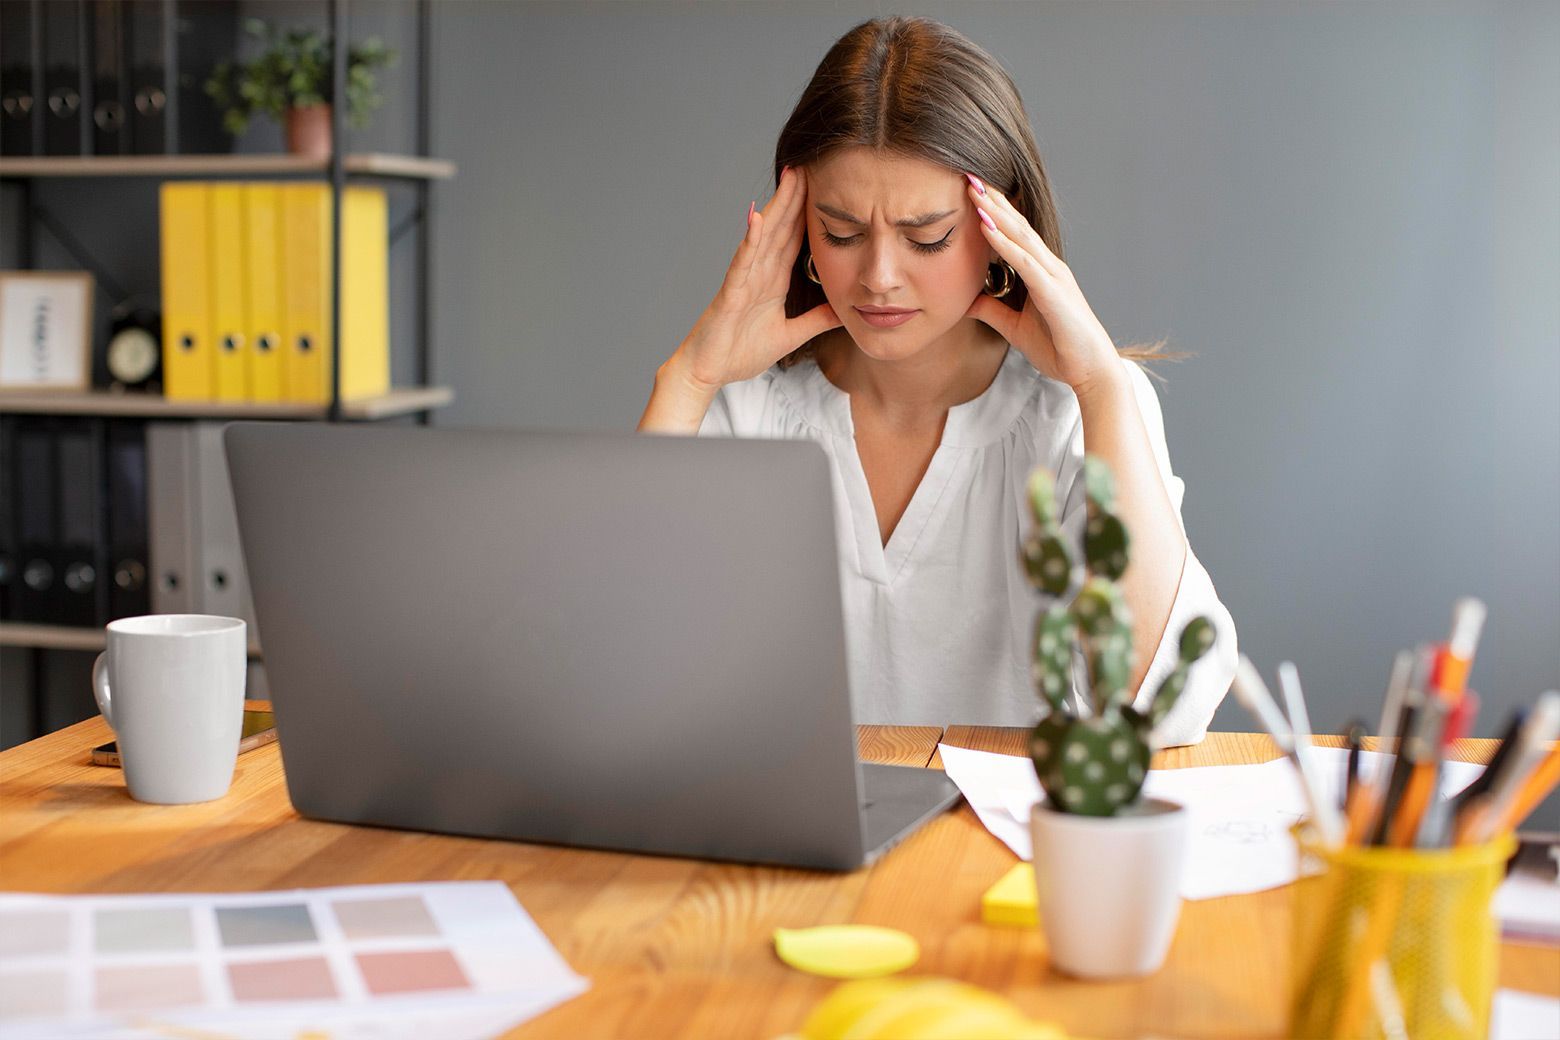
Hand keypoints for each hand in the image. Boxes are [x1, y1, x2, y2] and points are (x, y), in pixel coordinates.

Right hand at [669, 165, 842, 392]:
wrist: (708, 373)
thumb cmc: (739, 353)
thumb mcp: (790, 336)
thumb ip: (815, 320)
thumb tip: (845, 309)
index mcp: (772, 281)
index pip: (795, 240)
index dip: (809, 213)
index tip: (824, 186)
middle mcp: (758, 274)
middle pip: (781, 228)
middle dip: (795, 197)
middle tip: (810, 164)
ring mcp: (743, 280)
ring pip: (764, 236)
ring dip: (777, 207)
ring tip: (789, 178)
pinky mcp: (730, 293)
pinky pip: (742, 263)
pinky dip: (750, 241)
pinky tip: (758, 219)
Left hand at [962, 176, 1124, 398]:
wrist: (1090, 370)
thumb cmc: (1060, 348)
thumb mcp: (1014, 328)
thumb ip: (993, 310)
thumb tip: (966, 301)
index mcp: (1041, 272)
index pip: (1013, 234)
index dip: (993, 212)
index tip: (969, 191)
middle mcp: (1048, 267)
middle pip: (1016, 225)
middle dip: (993, 200)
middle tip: (968, 175)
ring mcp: (1053, 276)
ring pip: (1020, 236)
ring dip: (995, 212)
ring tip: (974, 190)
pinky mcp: (1053, 292)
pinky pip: (1025, 262)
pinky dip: (1004, 244)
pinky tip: (986, 228)